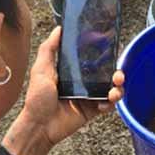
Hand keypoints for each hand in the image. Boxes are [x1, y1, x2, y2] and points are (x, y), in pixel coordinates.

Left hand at [4, 27, 123, 154]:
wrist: (39, 126)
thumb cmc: (37, 99)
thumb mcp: (40, 70)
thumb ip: (49, 49)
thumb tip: (59, 29)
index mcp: (73, 71)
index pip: (92, 59)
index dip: (104, 54)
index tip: (111, 48)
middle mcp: (83, 82)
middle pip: (106, 73)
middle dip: (117, 72)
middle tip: (118, 74)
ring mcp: (89, 96)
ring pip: (111, 88)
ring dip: (118, 88)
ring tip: (115, 90)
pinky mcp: (92, 110)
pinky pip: (107, 105)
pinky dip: (110, 103)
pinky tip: (104, 103)